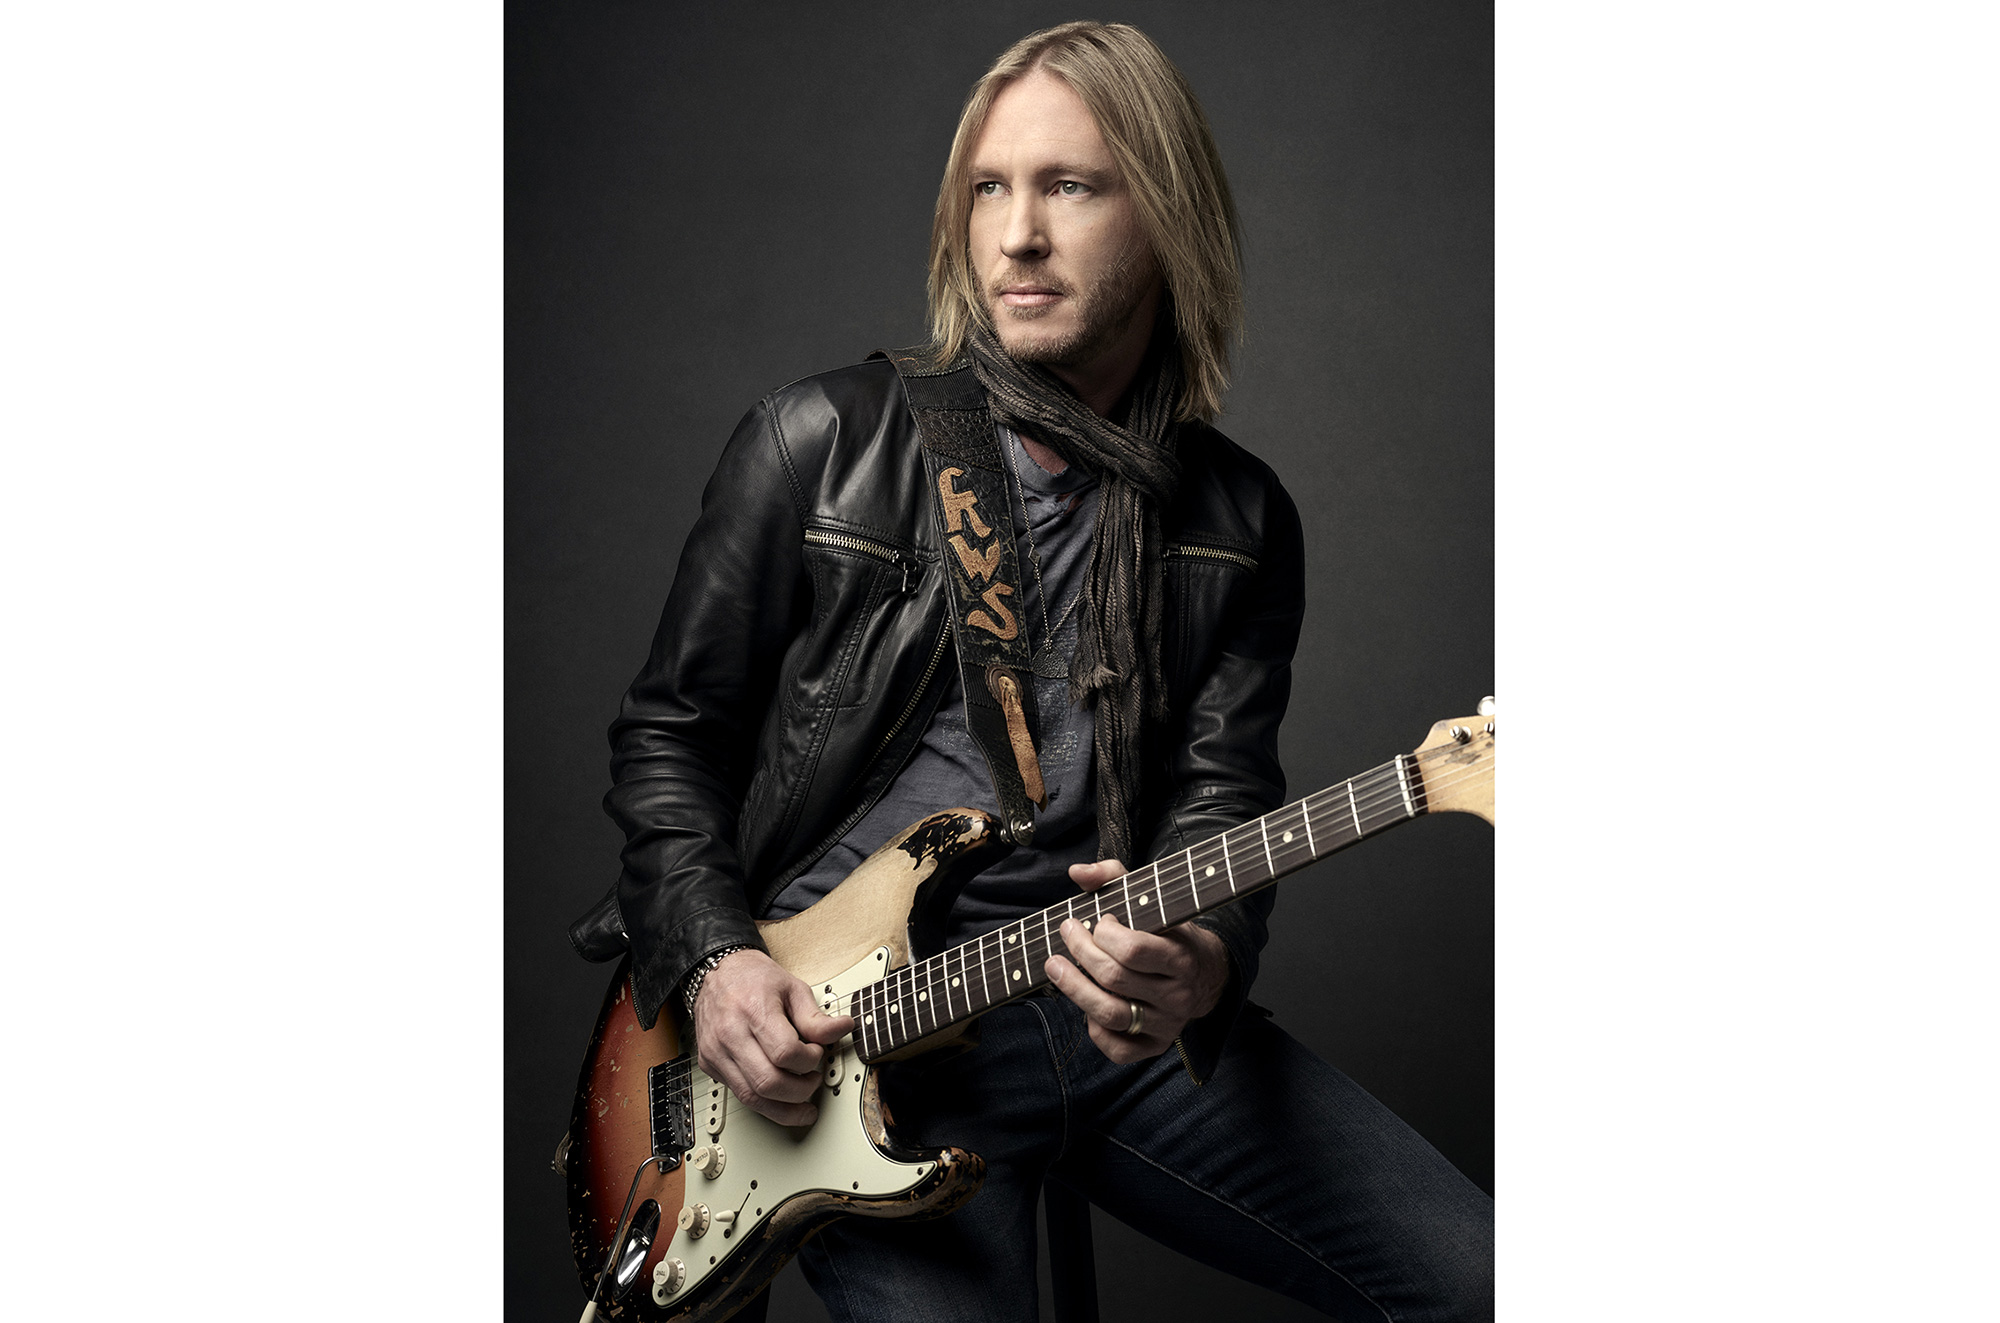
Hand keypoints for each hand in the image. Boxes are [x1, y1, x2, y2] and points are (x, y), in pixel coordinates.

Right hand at [690, 948, 853, 1125]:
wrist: (718, 972)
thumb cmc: (754, 978)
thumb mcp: (792, 988)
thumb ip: (815, 1017)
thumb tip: (843, 1029)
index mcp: (753, 1010)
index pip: (785, 1053)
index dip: (809, 1060)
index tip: (817, 1053)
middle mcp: (730, 1034)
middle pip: (768, 1083)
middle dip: (800, 1091)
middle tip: (814, 1080)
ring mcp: (716, 1052)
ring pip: (751, 1098)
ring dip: (783, 1109)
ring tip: (803, 1103)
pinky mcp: (709, 1064)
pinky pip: (739, 1094)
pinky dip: (764, 1101)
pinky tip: (779, 1097)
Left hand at [1042, 858, 1230, 1063]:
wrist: (1207, 973)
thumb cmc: (1170, 932)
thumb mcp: (1151, 900)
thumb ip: (1114, 878)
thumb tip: (1077, 872)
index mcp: (1182, 959)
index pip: (1133, 950)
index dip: (1104, 934)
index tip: (1097, 921)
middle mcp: (1177, 996)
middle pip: (1114, 979)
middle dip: (1080, 952)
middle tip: (1067, 933)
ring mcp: (1167, 1024)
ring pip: (1111, 1014)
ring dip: (1074, 989)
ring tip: (1054, 966)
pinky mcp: (1155, 1045)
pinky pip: (1118, 1049)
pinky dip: (1095, 1029)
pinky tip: (1085, 1006)